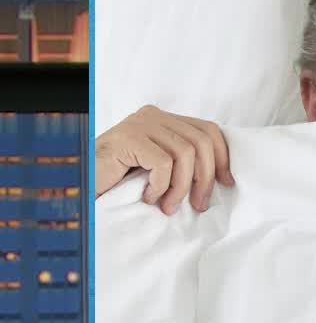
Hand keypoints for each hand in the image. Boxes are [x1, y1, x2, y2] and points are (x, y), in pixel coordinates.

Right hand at [93, 105, 232, 213]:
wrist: (81, 184)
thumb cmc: (120, 180)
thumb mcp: (159, 167)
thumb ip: (183, 161)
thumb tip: (223, 177)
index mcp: (164, 119)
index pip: (208, 130)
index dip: (222, 157)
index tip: (226, 183)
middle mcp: (153, 116)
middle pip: (201, 142)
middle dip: (206, 178)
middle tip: (199, 204)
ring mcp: (139, 124)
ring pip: (185, 154)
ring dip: (182, 187)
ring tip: (169, 206)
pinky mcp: (128, 138)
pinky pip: (163, 164)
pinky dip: (161, 186)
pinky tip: (148, 197)